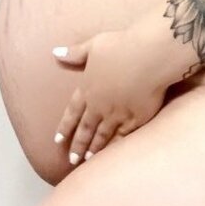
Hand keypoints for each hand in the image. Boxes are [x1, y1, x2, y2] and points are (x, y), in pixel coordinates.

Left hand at [52, 26, 169, 164]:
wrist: (149, 56)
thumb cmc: (121, 46)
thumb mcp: (94, 45)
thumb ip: (75, 53)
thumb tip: (55, 53)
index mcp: (88, 89)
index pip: (72, 112)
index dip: (65, 127)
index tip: (58, 141)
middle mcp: (100, 106)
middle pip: (86, 129)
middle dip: (78, 145)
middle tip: (71, 160)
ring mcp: (118, 114)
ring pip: (103, 135)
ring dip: (95, 148)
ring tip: (88, 159)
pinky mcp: (137, 118)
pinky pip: (124, 136)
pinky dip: (116, 145)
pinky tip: (113, 153)